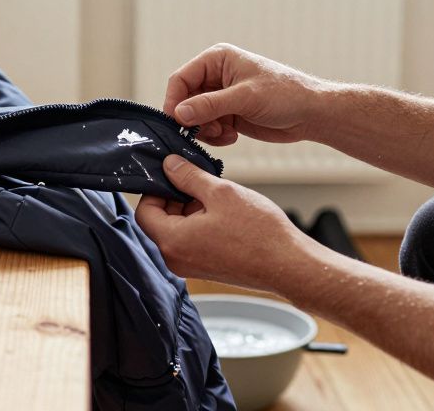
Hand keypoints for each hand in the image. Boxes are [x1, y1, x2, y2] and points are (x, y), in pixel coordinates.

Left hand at [135, 155, 310, 292]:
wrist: (288, 266)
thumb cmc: (258, 233)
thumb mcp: (220, 192)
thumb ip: (188, 176)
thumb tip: (169, 165)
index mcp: (172, 241)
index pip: (145, 211)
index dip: (157, 189)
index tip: (175, 175)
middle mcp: (176, 259)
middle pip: (160, 221)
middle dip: (177, 198)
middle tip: (200, 182)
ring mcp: (192, 267)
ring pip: (178, 230)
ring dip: (192, 210)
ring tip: (219, 198)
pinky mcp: (207, 269)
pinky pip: (193, 241)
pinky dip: (202, 224)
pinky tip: (226, 213)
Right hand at [164, 43, 324, 145]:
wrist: (310, 113)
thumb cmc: (285, 94)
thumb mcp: (245, 98)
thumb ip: (210, 105)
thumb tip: (179, 113)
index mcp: (217, 59)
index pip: (181, 79)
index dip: (174, 101)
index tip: (176, 123)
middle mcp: (215, 76)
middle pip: (184, 100)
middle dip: (192, 120)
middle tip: (206, 132)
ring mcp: (221, 97)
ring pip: (194, 117)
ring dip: (204, 130)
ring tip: (224, 134)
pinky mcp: (228, 114)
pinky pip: (207, 128)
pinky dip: (215, 136)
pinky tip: (232, 136)